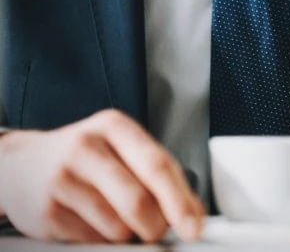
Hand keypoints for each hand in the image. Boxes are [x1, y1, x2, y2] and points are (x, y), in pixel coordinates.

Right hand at [0, 110, 204, 243]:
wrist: (19, 164)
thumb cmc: (86, 158)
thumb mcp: (122, 149)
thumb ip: (158, 175)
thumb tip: (194, 213)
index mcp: (114, 126)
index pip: (158, 166)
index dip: (180, 202)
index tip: (194, 227)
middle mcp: (85, 147)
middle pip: (138, 201)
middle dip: (156, 226)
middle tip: (158, 231)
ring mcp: (61, 179)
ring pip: (116, 227)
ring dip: (128, 235)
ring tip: (117, 219)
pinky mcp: (45, 211)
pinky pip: (91, 240)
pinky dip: (101, 240)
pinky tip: (91, 222)